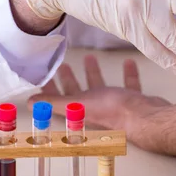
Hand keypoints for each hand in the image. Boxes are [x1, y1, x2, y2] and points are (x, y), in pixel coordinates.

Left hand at [27, 55, 169, 131]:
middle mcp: (97, 108)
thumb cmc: (113, 111)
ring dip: (94, 73)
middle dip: (70, 79)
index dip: (50, 89)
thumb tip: (29, 102)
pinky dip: (127, 74)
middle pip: (79, 91)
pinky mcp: (133, 101)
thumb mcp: (79, 103)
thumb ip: (54, 102)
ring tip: (90, 57)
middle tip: (63, 65)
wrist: (146, 117)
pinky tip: (128, 61)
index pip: (60, 99)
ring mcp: (116, 105)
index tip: (44, 77)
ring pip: (102, 86)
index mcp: (82, 110)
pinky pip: (129, 84)